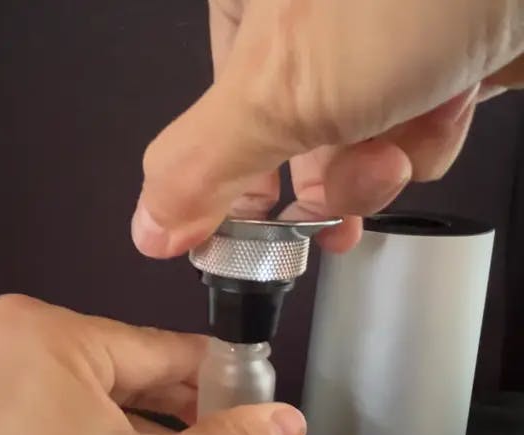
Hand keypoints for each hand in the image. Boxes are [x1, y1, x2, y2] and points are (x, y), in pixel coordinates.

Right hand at [132, 0, 523, 257]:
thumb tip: (145, 232)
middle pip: (293, 151)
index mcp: (248, 22)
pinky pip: (413, 134)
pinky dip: (433, 136)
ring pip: (357, 151)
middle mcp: (307, 37)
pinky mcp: (434, 66)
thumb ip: (201, 166)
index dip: (233, 195)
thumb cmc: (397, 0)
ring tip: (408, 137)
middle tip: (345, 204)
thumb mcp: (276, 90)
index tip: (248, 246)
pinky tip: (453, 100)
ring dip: (385, 163)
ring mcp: (374, 52)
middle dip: (326, 185)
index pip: (219, 133)